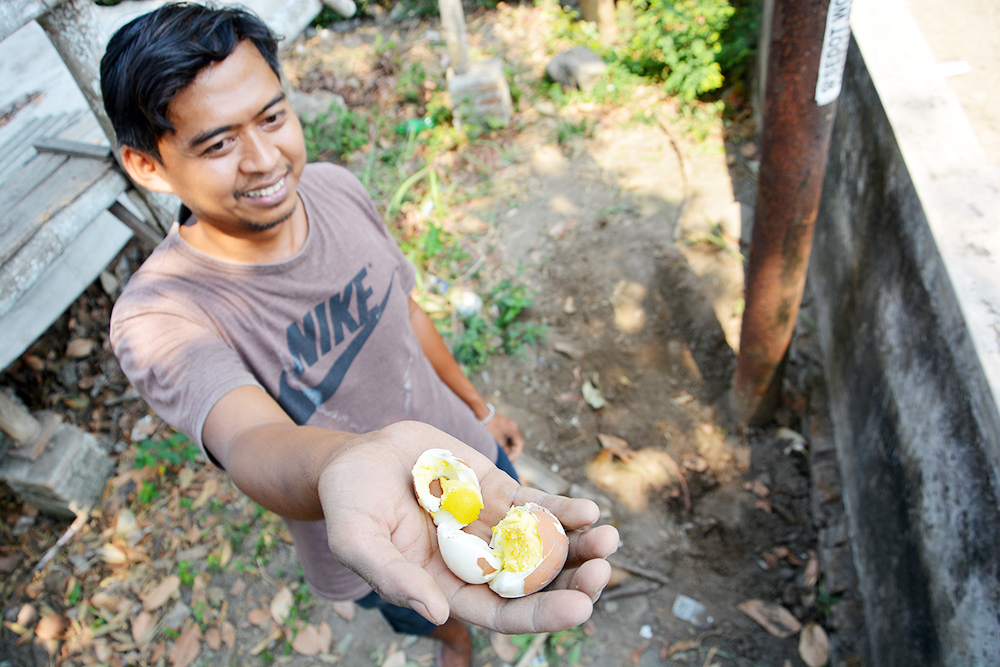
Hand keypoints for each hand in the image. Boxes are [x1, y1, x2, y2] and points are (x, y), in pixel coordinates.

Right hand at [317, 421, 618, 633]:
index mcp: (445, 587)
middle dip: (573, 579)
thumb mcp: (356, 539)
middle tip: (602, 571)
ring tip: (610, 538)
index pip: (501, 612)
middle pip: (533, 581)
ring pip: (542, 542)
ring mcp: (488, 525)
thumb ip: (392, 575)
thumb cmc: (348, 503)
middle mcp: (474, 561)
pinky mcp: (493, 491)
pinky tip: (587, 510)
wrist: (354, 456)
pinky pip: (534, 504)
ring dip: (579, 543)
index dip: (540, 613)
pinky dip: (561, 509)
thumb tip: (435, 611)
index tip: (579, 608)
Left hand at [485, 412, 524, 461]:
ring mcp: (508, 425)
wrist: (481, 413)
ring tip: (505, 455)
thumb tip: (507, 455)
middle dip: (513, 451)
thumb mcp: (497, 440)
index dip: (516, 453)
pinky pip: (507, 435)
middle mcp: (513, 426)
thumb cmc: (490, 426)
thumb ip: (504, 449)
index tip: (510, 460)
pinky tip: (501, 447)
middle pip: (517, 441)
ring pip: (512, 439)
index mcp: (514, 429)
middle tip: (509, 459)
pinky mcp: (502, 425)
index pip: (519, 444)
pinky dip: (505, 442)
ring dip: (509, 447)